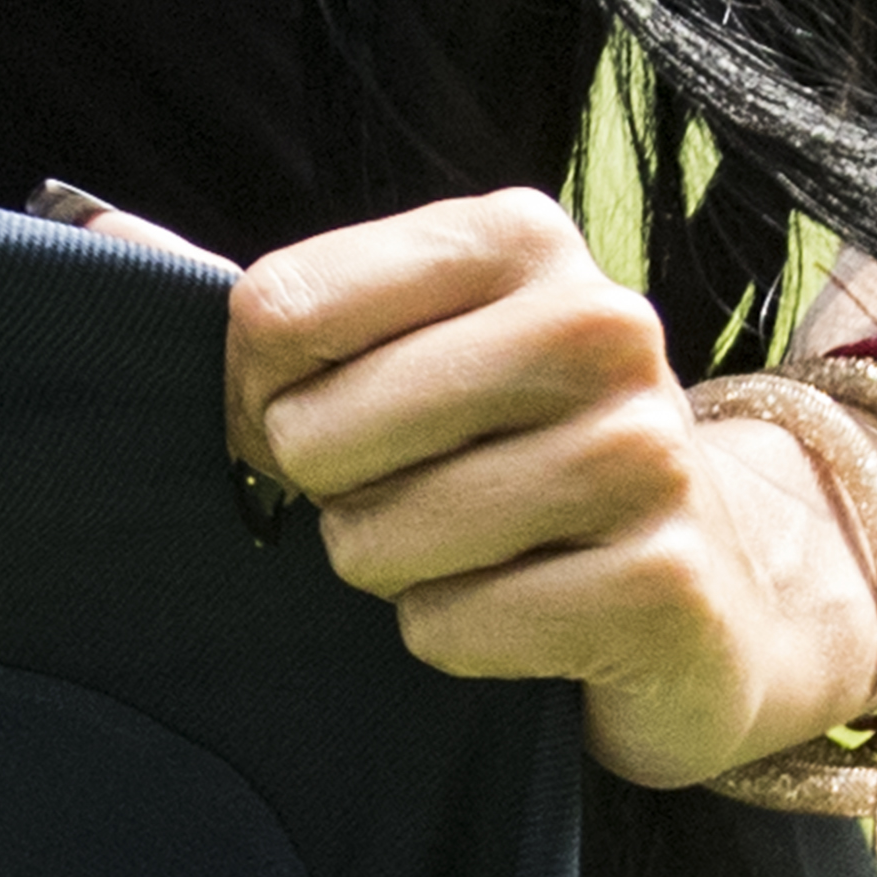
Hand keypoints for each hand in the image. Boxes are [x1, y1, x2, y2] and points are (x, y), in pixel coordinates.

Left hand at [220, 186, 876, 789]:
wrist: (709, 598)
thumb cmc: (515, 457)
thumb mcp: (419, 351)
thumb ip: (299, 330)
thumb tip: (167, 322)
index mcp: (518, 238)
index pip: (281, 310)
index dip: (258, 393)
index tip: (317, 417)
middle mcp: (598, 326)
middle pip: (315, 431)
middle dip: (331, 492)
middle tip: (410, 496)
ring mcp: (645, 456)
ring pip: (377, 539)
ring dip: (396, 569)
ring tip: (473, 552)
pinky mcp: (665, 586)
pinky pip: (448, 627)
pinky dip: (456, 638)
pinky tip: (528, 612)